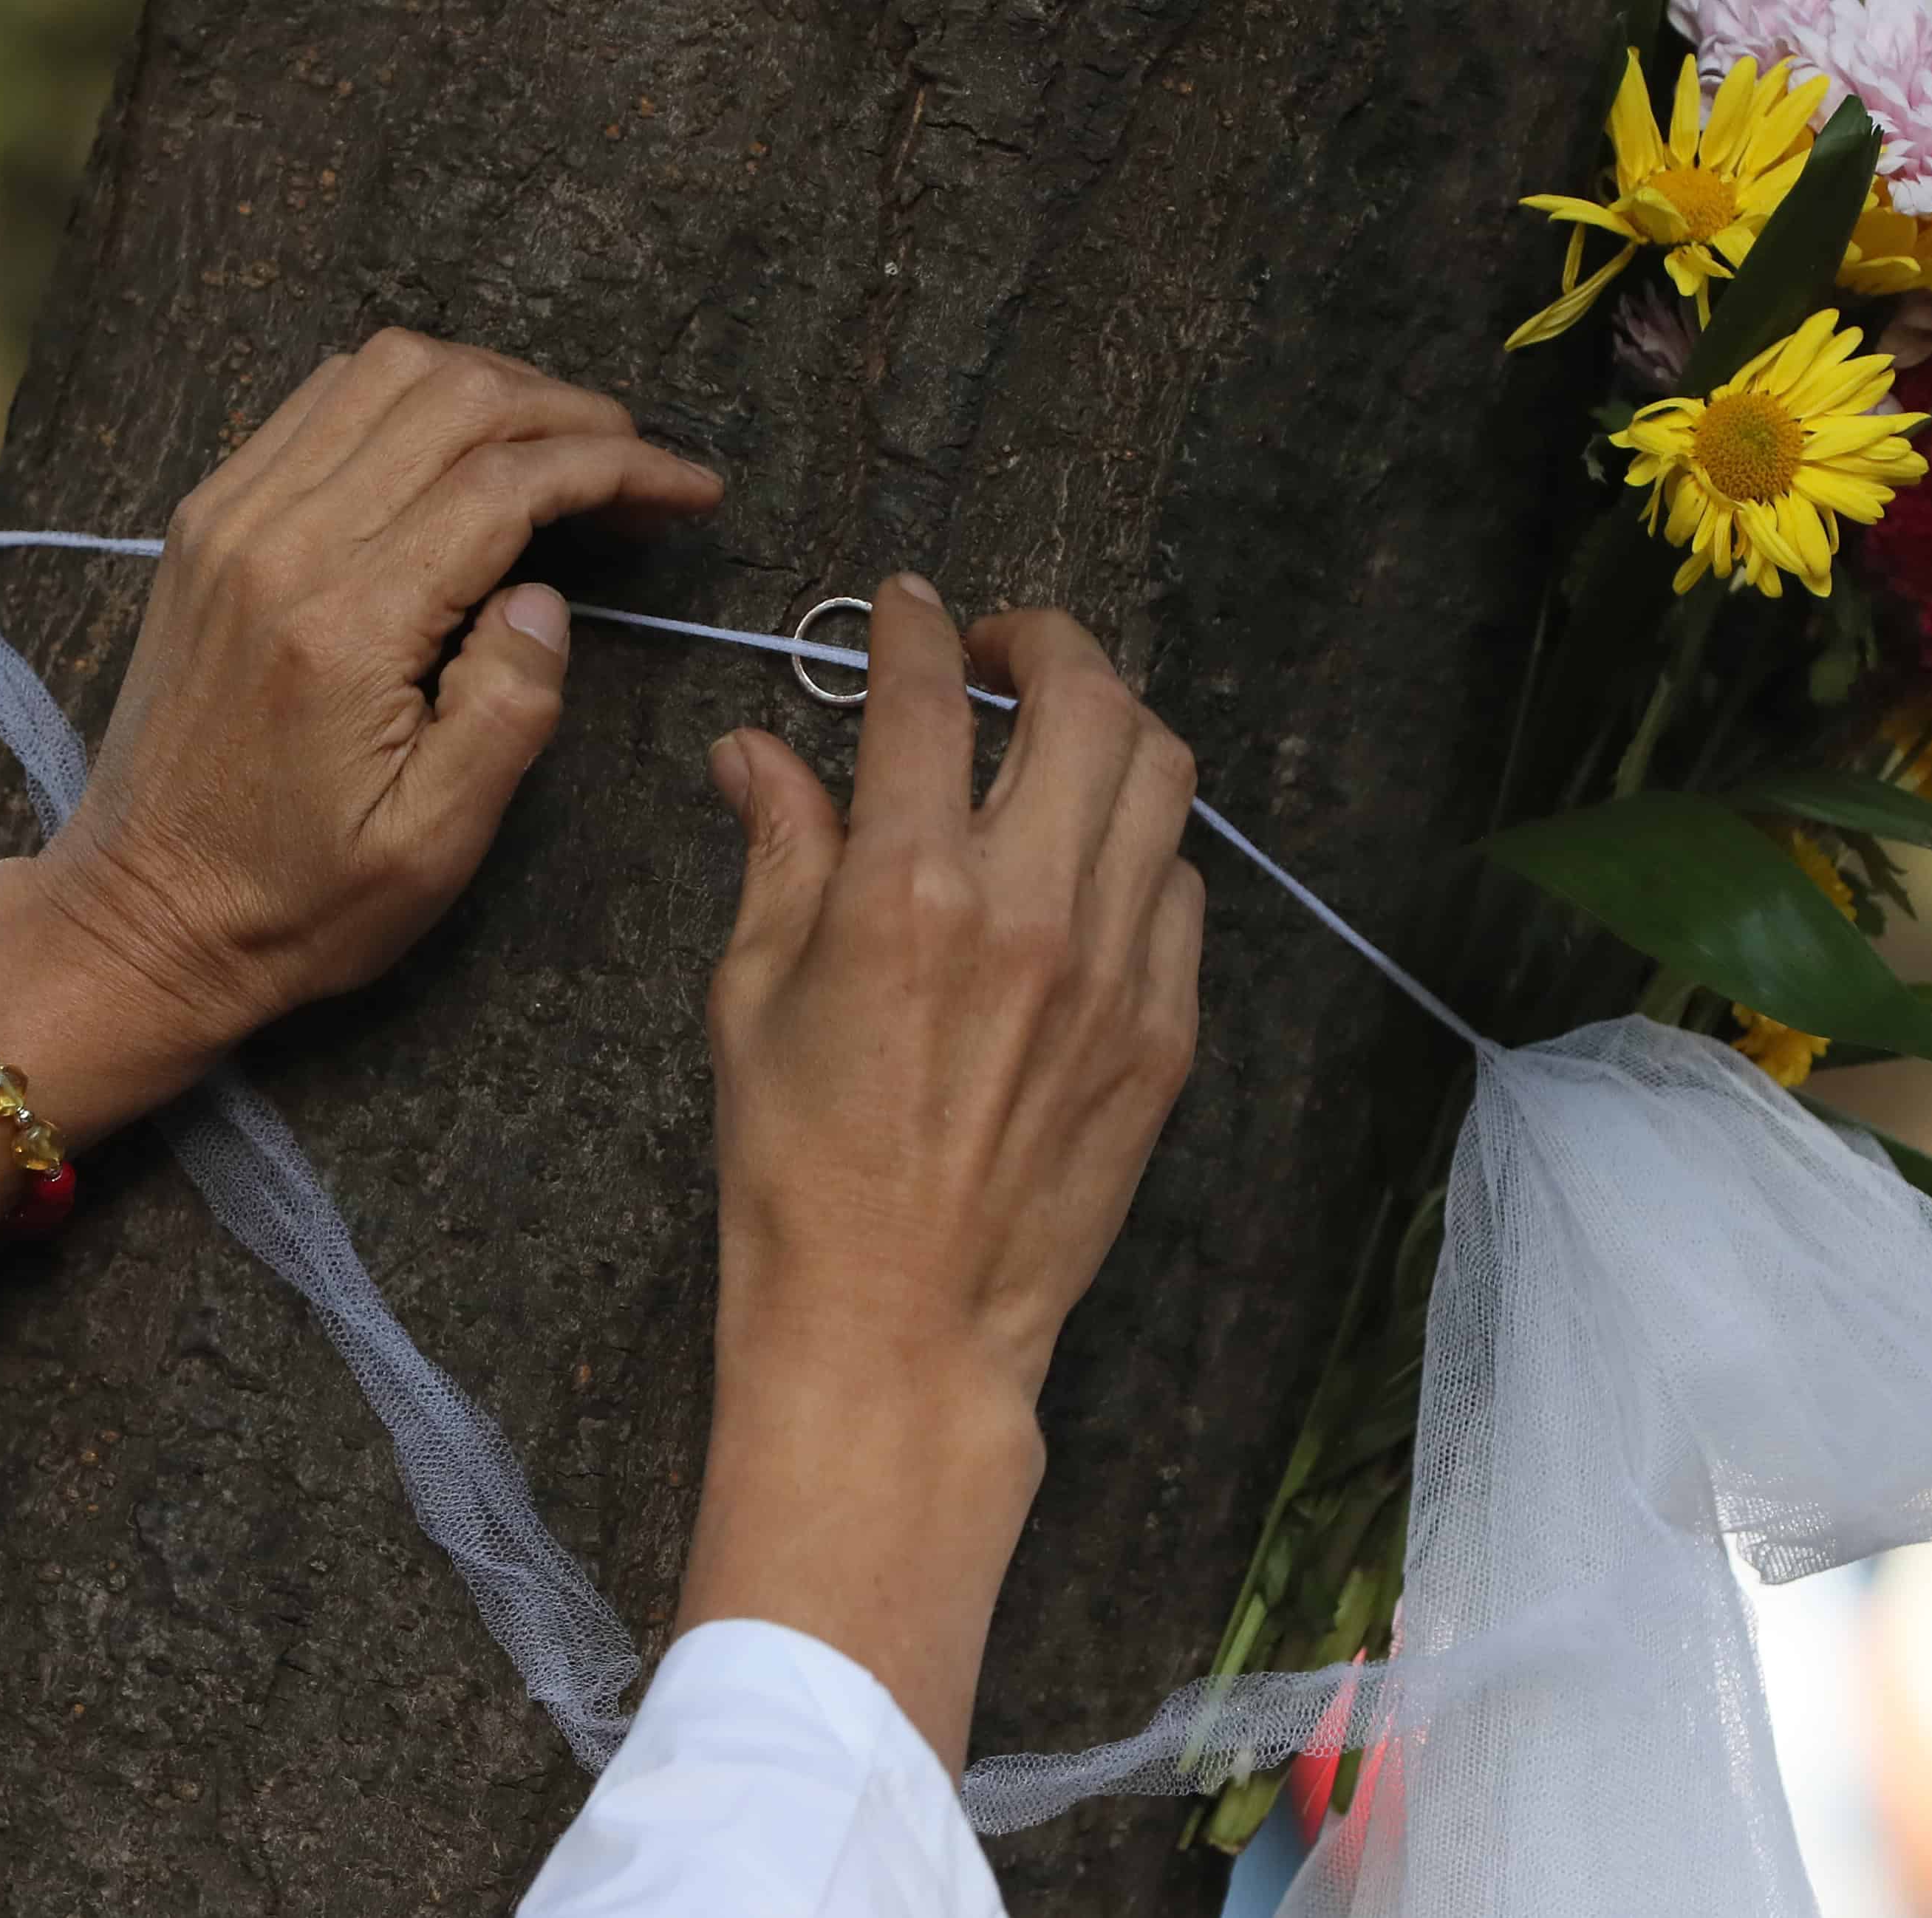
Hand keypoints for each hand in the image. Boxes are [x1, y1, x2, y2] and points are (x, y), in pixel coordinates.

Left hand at [34, 328, 724, 1064]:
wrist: (141, 916)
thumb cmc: (299, 898)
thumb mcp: (435, 844)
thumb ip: (508, 710)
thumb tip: (548, 596)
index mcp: (346, 623)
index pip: (506, 482)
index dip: (618, 467)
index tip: (691, 488)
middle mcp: (280, 541)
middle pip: (451, 397)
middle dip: (571, 412)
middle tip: (642, 466)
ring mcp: (231, 517)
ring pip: (384, 372)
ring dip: (494, 387)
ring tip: (565, 446)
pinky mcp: (208, 520)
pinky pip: (322, 402)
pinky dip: (411, 398)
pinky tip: (462, 448)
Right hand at [677, 574, 1204, 1764]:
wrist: (899, 1325)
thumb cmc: (798, 1169)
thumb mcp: (752, 996)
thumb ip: (779, 852)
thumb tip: (756, 750)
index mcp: (907, 891)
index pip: (925, 699)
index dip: (915, 628)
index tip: (907, 605)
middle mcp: (1030, 909)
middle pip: (1085, 702)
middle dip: (1044, 643)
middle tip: (1001, 652)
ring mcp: (1117, 970)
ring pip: (1160, 778)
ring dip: (1111, 725)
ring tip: (1060, 736)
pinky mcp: (1165, 1032)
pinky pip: (1179, 887)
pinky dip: (1138, 842)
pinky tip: (1088, 859)